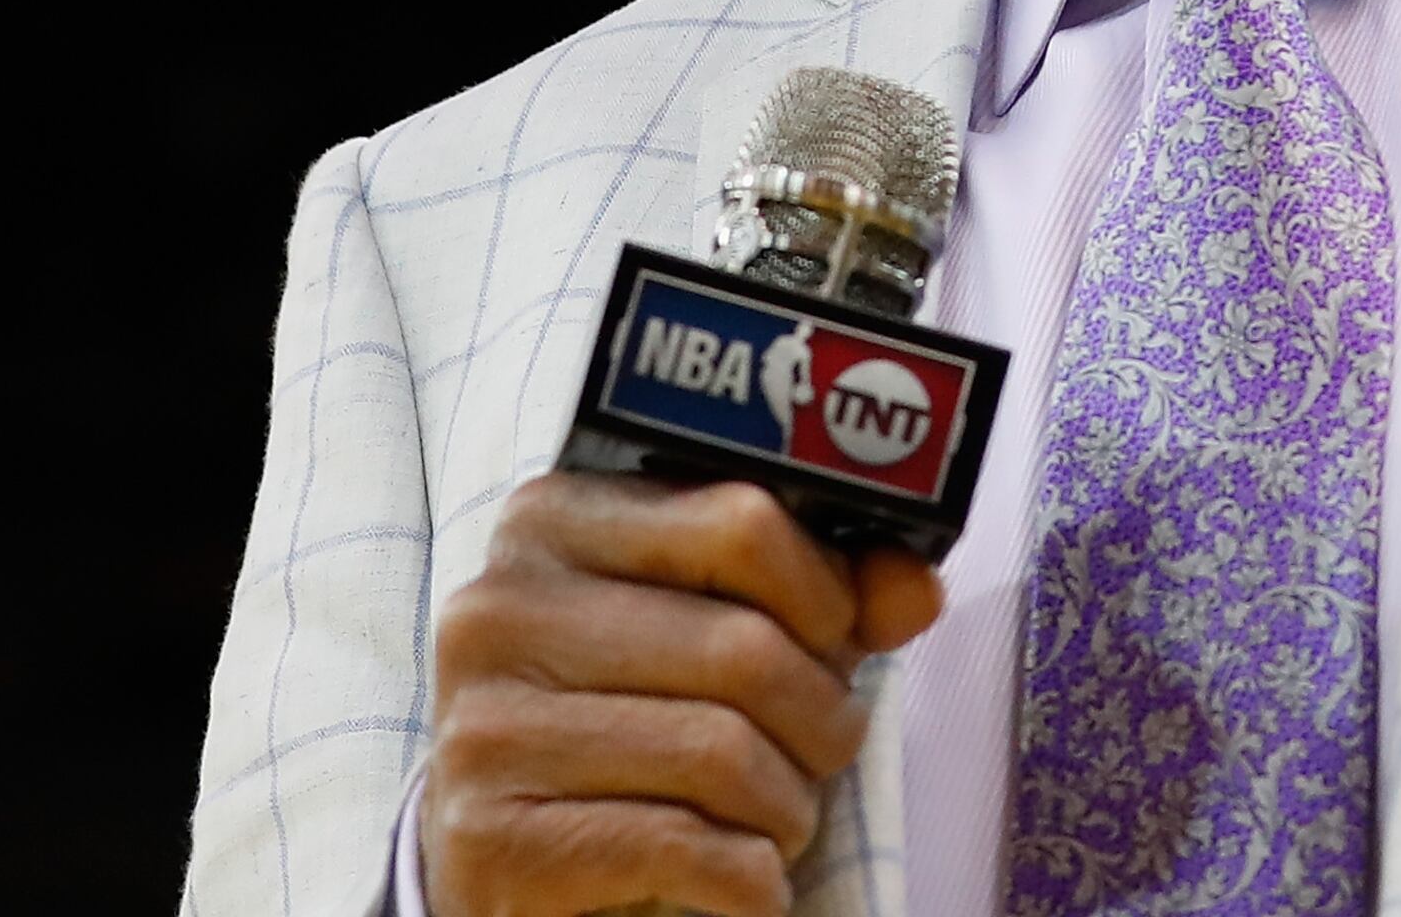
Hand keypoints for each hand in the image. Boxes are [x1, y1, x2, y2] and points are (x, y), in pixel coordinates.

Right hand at [421, 475, 945, 916]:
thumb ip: (823, 596)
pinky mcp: (491, 838)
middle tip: (825, 751)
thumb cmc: (627, 722)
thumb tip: (917, 588)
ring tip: (779, 819)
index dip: (824, 595)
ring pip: (720, 752)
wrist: (504, 856)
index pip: (743, 523)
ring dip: (788, 806)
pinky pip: (682, 847)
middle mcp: (500, 610)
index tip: (836, 641)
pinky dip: (749, 877)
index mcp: (551, 521)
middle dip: (821, 717)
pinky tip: (746, 879)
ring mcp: (483, 727)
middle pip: (744, 647)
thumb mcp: (715, 632)